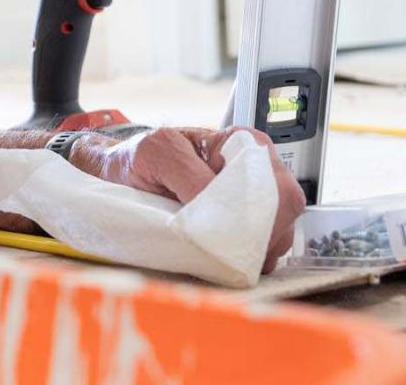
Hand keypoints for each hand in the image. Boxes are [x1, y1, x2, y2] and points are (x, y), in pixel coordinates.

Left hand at [72, 126, 307, 274]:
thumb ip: (189, 174)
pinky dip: (246, 259)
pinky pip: (260, 247)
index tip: (236, 235)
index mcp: (242, 145)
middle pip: (285, 210)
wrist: (120, 174)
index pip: (277, 183)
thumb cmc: (140, 157)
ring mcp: (252, 200)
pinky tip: (224, 260)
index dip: (264, 214)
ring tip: (222, 256)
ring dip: (254, 251)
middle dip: (262, 237)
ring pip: (278, 233)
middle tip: (228, 252)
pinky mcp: (241, 225)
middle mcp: (256, 171)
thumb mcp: (157, 154)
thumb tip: (217, 203)